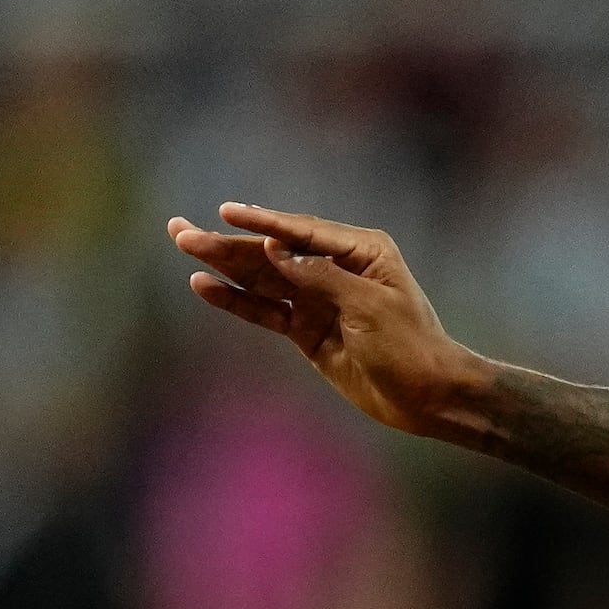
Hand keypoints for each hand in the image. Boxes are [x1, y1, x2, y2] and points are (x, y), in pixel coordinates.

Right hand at [168, 204, 489, 438]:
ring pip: (263, 279)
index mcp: (361, 251)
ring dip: (224, 265)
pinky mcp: (308, 330)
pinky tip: (207, 287)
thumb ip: (320, 276)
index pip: (301, 231)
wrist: (428, 396)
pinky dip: (238, 301)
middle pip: (273, 252)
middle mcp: (336, 268)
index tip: (227, 212)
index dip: (262, 222)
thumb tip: (275, 250)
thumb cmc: (411, 346)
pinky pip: (267, 311)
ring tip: (185, 247)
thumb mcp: (369, 306)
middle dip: (228, 242)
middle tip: (180, 231)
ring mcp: (319, 300)